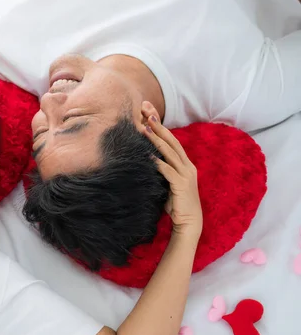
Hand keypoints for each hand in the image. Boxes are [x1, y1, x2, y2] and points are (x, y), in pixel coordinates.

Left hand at [142, 111, 202, 238]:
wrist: (189, 223)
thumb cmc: (176, 204)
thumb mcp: (168, 182)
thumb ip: (162, 170)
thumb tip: (148, 159)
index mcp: (185, 164)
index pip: (171, 140)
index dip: (160, 126)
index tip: (148, 113)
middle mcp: (187, 166)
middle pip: (171, 140)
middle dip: (158, 124)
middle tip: (146, 110)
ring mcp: (186, 174)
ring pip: (169, 152)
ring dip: (156, 138)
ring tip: (145, 127)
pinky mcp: (181, 185)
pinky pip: (168, 170)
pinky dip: (158, 162)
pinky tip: (148, 155)